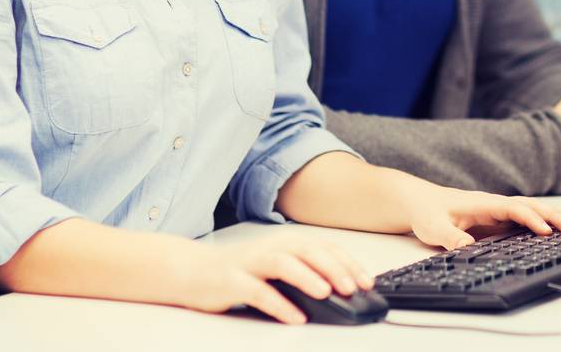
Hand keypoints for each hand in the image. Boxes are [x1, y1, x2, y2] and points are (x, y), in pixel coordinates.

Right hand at [183, 228, 374, 324]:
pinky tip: (295, 316)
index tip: (367, 280)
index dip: (348, 262)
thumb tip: (341, 289)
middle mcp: (271, 248)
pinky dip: (279, 304)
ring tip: (327, 292)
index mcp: (286, 243)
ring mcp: (250, 263)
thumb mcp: (276, 266)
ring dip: (307, 277)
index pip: (324, 248)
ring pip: (283, 264)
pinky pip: (258, 292)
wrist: (193, 271)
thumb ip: (303, 272)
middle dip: (334, 268)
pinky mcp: (232, 282)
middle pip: (307, 251)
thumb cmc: (241, 271)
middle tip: (353, 286)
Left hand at [396, 182, 560, 249]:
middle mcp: (494, 205)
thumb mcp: (433, 227)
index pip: (513, 208)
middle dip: (552, 215)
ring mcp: (497, 212)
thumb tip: (467, 248)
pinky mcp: (496, 221)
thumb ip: (450, 236)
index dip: (531, 219)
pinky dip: (542, 222)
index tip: (546, 232)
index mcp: (483, 203)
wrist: (419, 202)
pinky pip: (523, 220)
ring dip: (552, 217)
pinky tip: (556, 230)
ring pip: (530, 211)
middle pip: (529, 206)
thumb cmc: (427, 211)